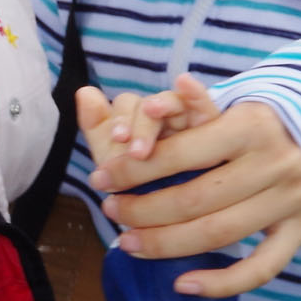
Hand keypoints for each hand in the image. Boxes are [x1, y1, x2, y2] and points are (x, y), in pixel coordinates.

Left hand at [77, 74, 221, 173]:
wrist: (173, 218)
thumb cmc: (143, 187)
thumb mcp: (115, 162)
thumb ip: (98, 129)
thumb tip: (84, 92)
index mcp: (138, 122)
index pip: (127, 106)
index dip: (120, 119)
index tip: (117, 139)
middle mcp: (163, 117)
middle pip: (150, 105)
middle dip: (140, 125)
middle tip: (135, 151)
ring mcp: (189, 121)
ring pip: (175, 103)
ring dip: (162, 106)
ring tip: (150, 112)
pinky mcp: (215, 129)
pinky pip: (207, 107)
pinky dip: (195, 93)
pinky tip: (185, 82)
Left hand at [89, 97, 300, 298]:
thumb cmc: (260, 120)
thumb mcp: (228, 104)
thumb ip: (186, 105)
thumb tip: (162, 86)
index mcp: (250, 124)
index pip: (180, 153)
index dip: (132, 170)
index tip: (101, 178)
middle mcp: (274, 163)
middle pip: (194, 199)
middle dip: (143, 210)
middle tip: (112, 212)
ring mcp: (291, 200)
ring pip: (219, 234)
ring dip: (167, 245)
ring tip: (130, 245)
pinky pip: (261, 267)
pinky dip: (221, 282)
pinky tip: (183, 284)